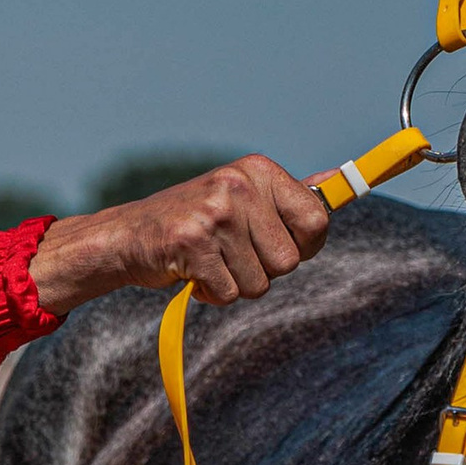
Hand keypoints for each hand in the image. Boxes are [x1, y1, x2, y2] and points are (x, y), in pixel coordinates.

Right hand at [29, 157, 331, 315]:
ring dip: (235, 284)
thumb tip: (337, 184)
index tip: (279, 246)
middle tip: (231, 254)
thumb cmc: (194, 222)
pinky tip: (191, 273)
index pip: (317, 221)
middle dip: (263, 270)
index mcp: (258, 170)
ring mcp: (214, 213)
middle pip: (289, 261)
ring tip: (209, 261)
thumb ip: (288, 197)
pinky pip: (227, 293)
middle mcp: (238, 185)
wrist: (127, 236)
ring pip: (259, 283)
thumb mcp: (242, 197)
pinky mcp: (191, 243)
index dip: (304, 246)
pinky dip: (210, 294)